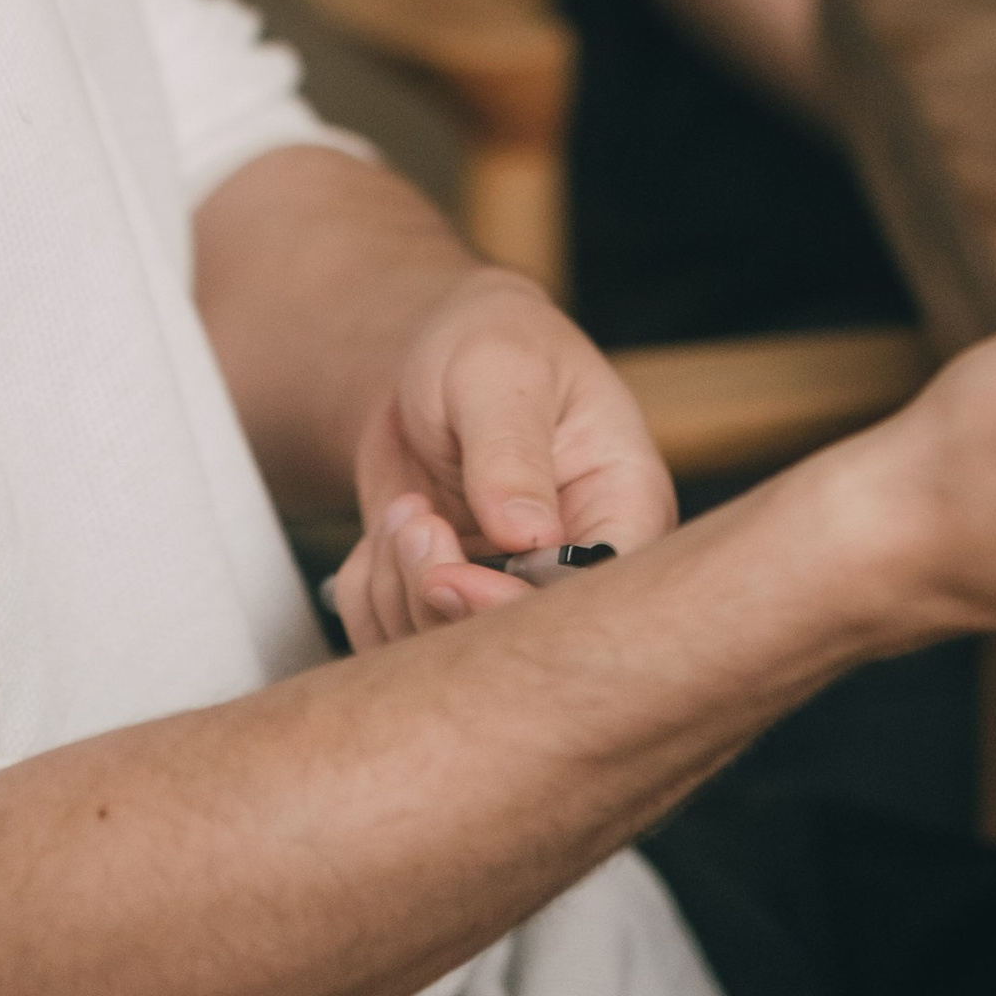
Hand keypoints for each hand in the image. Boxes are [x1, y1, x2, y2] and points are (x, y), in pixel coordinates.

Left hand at [328, 272, 673, 652]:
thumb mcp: (500, 372)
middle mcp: (578, 571)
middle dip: (441, 598)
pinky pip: (393, 640)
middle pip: (519, 647)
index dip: (516, 611)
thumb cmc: (492, 344)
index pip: (595, 600)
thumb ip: (512, 450)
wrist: (437, 358)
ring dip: (397, 585)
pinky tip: (388, 533)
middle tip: (414, 521)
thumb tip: (530, 534)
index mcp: (625, 509)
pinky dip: (370, 591)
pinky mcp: (450, 606)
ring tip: (407, 509)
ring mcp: (512, 596)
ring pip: (446, 652)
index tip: (449, 575)